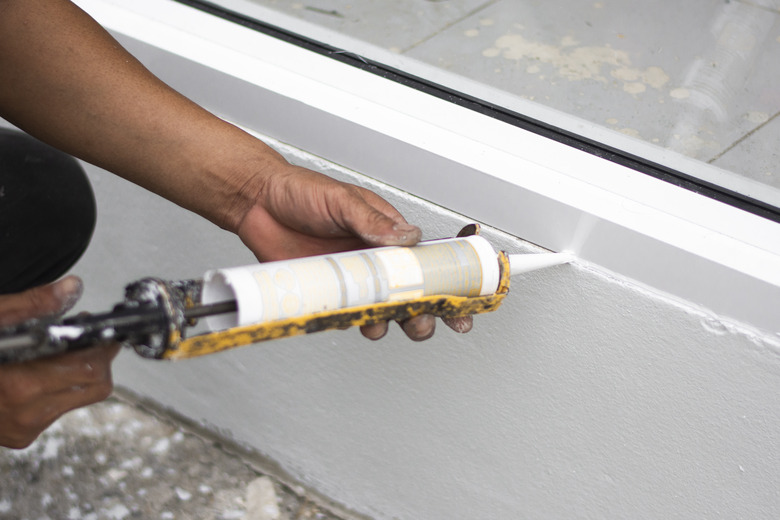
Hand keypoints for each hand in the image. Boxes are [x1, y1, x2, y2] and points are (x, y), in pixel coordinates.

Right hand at [0, 276, 119, 448]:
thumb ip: (32, 305)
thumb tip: (71, 289)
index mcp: (18, 385)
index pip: (90, 370)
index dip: (100, 346)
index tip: (99, 331)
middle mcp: (23, 413)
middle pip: (95, 386)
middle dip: (96, 358)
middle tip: (83, 336)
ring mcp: (21, 428)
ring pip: (80, 398)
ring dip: (79, 373)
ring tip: (57, 349)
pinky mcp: (20, 436)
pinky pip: (58, 409)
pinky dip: (58, 388)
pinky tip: (39, 369)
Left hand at [235, 164, 472, 340]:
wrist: (257, 204)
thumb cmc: (301, 193)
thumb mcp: (343, 201)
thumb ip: (374, 222)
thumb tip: (407, 238)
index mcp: (387, 234)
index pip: (427, 261)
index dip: (448, 282)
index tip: (463, 299)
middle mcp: (374, 259)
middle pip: (412, 293)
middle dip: (425, 312)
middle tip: (426, 321)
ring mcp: (352, 279)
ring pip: (383, 309)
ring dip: (390, 321)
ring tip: (386, 322)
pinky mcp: (328, 293)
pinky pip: (348, 314)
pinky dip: (355, 322)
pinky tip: (356, 321)